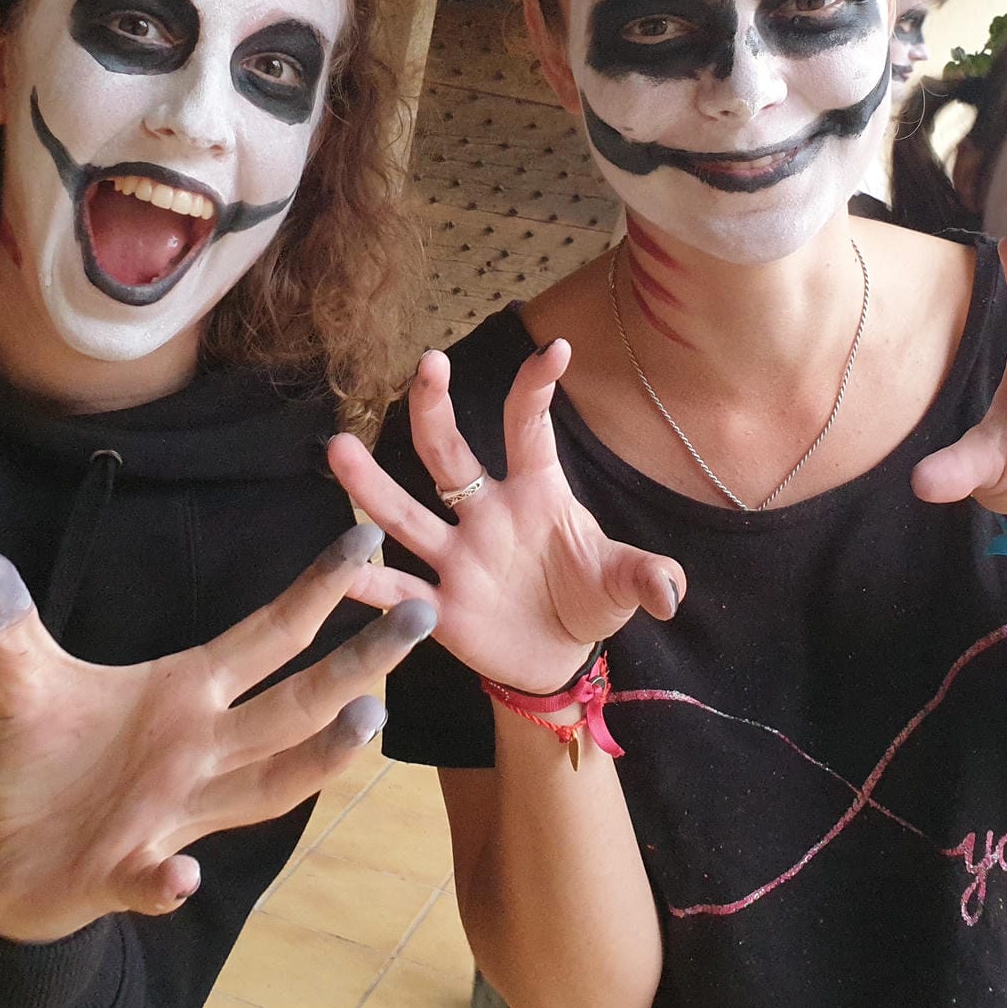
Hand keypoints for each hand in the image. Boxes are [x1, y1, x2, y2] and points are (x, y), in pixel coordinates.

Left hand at [0, 527, 434, 943]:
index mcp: (190, 695)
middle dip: (359, 661)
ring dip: (316, 759)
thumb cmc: (48, 766)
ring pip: (264, 788)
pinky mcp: (127, 872)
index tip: (364, 538)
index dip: (315, 590)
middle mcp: (203, 751)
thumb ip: (10, 628)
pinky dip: (167, 881)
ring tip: (365, 721)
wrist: (15, 864)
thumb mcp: (27, 685)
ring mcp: (175, 814)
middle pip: (296, 703)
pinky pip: (154, 878)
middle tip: (421, 614)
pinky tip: (179, 874)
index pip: (268, 636)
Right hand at [326, 344, 683, 693]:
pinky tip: (341, 570)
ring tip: (337, 448)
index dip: (540, 389)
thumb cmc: (588, 601)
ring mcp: (457, 557)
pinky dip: (368, 582)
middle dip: (436, 408)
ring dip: (371, 483)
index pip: (532, 429)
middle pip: (450, 453)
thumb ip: (644, 578)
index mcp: (536, 493)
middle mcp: (486, 514)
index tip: (558, 349)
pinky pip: (398, 589)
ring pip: (404, 513)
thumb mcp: (621, 584)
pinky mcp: (439, 606)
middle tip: (426, 364)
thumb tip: (670, 592)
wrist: (559, 658)